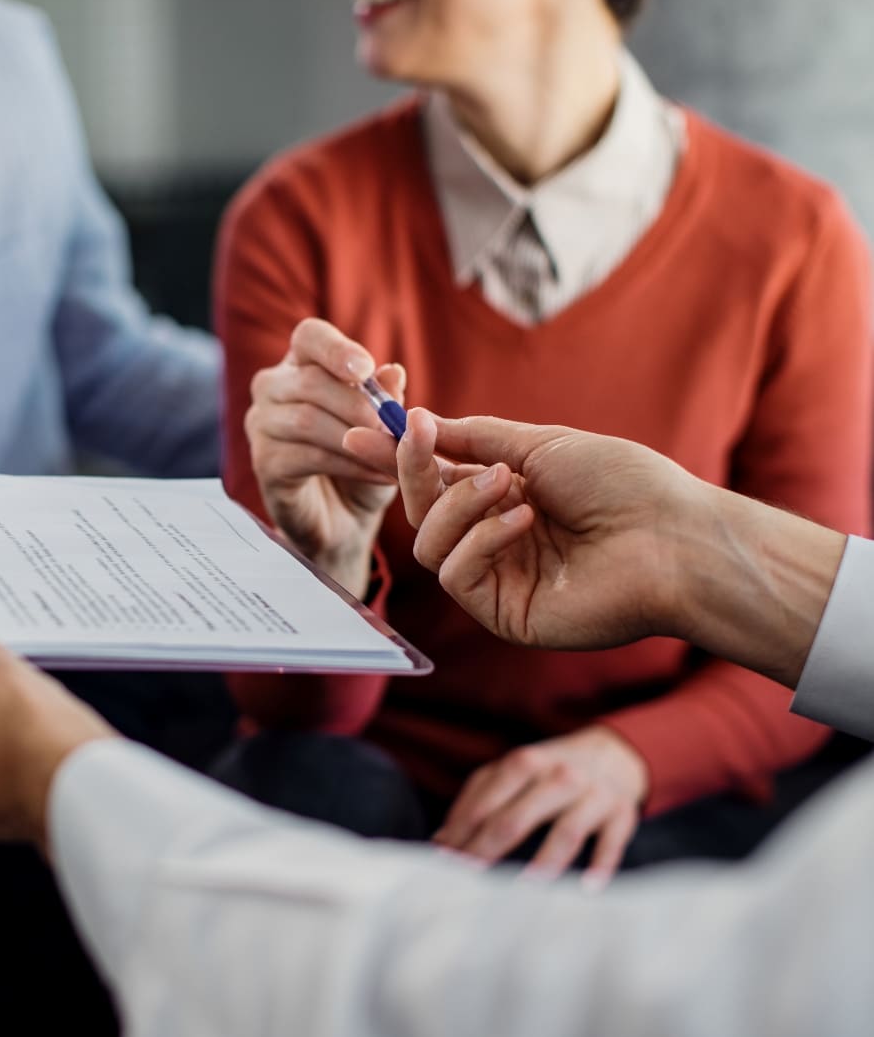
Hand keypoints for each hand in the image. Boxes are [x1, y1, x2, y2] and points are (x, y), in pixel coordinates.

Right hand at [245, 318, 406, 597]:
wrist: (345, 521)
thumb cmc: (363, 464)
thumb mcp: (384, 429)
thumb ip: (387, 400)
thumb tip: (392, 372)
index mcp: (302, 365)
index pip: (309, 336)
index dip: (336, 349)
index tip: (365, 368)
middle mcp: (272, 388)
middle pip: (309, 381)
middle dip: (359, 406)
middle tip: (395, 428)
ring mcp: (261, 425)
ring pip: (307, 419)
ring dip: (358, 439)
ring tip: (395, 456)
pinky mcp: (264, 463)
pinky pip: (307, 456)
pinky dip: (350, 465)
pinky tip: (379, 475)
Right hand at [356, 409, 698, 650]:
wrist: (674, 537)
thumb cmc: (623, 485)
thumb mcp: (540, 444)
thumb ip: (474, 439)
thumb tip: (419, 423)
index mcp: (507, 500)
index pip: (436, 482)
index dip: (399, 459)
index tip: (362, 432)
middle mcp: (497, 541)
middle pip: (422, 512)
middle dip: (413, 472)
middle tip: (416, 435)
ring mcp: (499, 579)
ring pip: (429, 543)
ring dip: (458, 504)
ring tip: (509, 485)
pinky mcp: (503, 613)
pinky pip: (456, 574)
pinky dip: (480, 539)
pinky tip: (522, 521)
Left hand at [432, 726, 648, 885]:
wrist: (613, 754)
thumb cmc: (549, 770)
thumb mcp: (513, 772)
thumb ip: (477, 799)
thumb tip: (441, 841)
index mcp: (525, 763)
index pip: (486, 803)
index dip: (462, 833)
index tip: (443, 861)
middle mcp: (559, 776)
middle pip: (517, 818)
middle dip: (488, 850)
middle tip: (469, 880)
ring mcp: (593, 795)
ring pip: (566, 831)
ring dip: (544, 862)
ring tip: (524, 891)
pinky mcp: (621, 814)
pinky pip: (611, 842)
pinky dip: (601, 866)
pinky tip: (587, 890)